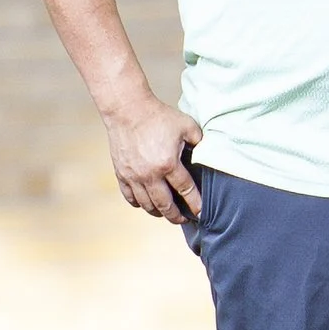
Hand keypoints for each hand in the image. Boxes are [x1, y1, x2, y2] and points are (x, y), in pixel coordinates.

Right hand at [104, 96, 204, 223]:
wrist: (127, 110)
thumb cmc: (158, 116)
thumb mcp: (186, 125)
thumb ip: (199, 141)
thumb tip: (207, 153)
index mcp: (168, 164)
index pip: (186, 190)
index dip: (195, 203)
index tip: (201, 212)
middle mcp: (150, 175)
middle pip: (164, 205)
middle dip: (175, 216)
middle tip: (183, 219)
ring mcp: (133, 176)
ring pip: (146, 205)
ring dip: (157, 212)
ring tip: (166, 213)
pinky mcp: (121, 174)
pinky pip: (130, 197)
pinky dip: (139, 204)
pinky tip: (146, 204)